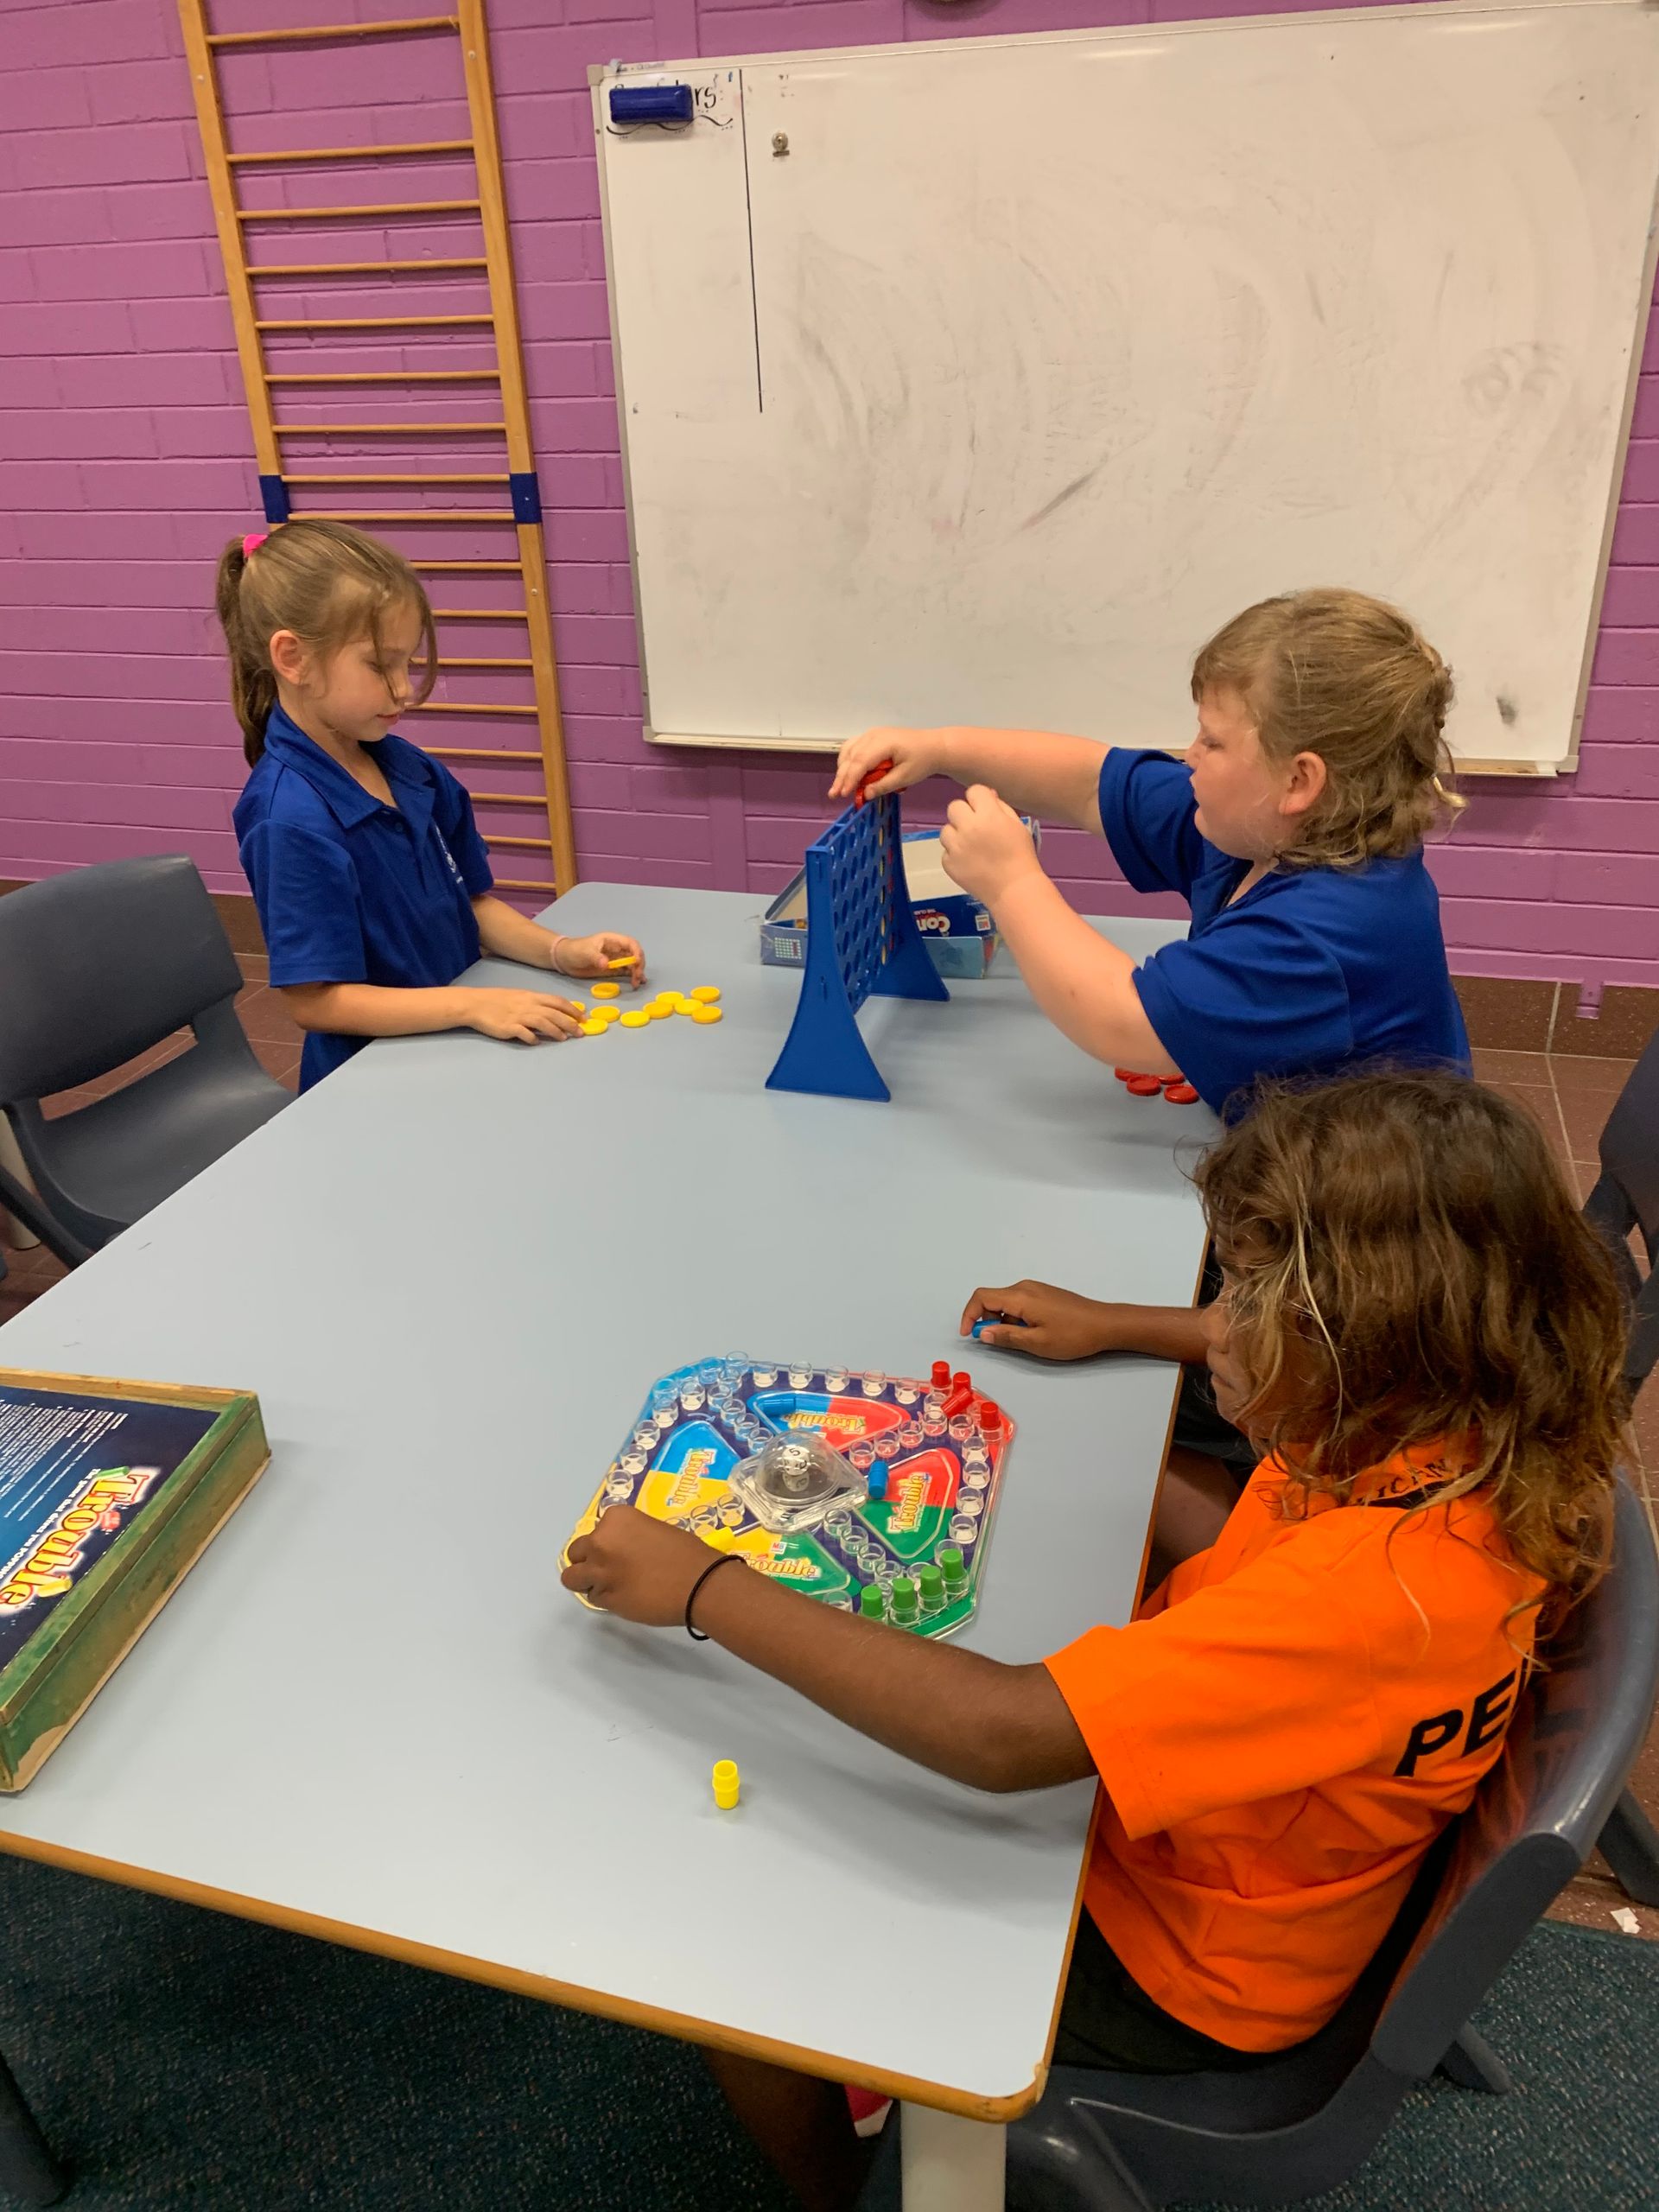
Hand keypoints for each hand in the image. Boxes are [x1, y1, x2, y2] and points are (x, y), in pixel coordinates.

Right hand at [460, 987, 586, 1043]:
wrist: (475, 1003)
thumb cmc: (497, 1000)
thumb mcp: (519, 997)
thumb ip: (536, 1004)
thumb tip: (553, 1013)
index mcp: (531, 996)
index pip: (557, 1001)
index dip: (572, 1010)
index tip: (583, 1018)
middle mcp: (528, 1005)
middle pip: (554, 1013)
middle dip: (570, 1023)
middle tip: (580, 1033)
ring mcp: (518, 1016)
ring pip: (543, 1022)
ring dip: (556, 1031)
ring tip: (563, 1038)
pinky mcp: (509, 1027)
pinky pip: (524, 1033)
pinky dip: (533, 1038)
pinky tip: (537, 1042)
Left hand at [551, 931, 644, 988]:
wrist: (565, 959)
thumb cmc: (575, 950)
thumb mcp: (585, 952)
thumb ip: (596, 957)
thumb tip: (607, 964)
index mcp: (612, 940)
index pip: (630, 943)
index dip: (637, 952)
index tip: (637, 963)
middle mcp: (617, 949)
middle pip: (634, 954)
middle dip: (639, 965)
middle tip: (637, 977)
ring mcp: (615, 959)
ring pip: (632, 964)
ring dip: (637, 972)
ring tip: (637, 983)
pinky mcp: (612, 969)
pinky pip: (626, 972)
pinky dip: (632, 976)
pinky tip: (636, 983)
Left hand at [562, 1505, 724, 1625]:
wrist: (698, 1583)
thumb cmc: (686, 1553)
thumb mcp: (654, 1530)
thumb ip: (630, 1537)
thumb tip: (622, 1551)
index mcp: (616, 1518)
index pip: (596, 1530)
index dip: (606, 1542)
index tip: (621, 1550)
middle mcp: (601, 1542)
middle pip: (576, 1552)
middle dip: (589, 1560)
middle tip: (610, 1569)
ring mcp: (599, 1571)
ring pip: (573, 1578)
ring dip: (588, 1581)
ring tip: (609, 1586)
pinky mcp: (604, 1598)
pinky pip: (594, 1598)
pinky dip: (605, 1598)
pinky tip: (625, 1597)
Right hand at [828, 727, 949, 803]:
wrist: (933, 746)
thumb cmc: (922, 761)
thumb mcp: (905, 777)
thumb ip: (883, 785)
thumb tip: (865, 795)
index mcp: (883, 743)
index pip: (860, 761)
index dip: (850, 779)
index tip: (844, 794)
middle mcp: (873, 735)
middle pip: (850, 756)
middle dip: (841, 776)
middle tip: (834, 795)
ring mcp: (871, 734)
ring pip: (848, 750)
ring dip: (842, 769)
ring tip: (840, 787)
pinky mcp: (871, 737)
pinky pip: (853, 747)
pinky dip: (848, 761)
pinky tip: (848, 774)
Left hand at [939, 786, 1042, 906]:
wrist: (1014, 889)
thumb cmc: (1021, 855)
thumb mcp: (1017, 825)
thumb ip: (1001, 806)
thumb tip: (987, 795)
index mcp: (988, 815)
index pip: (974, 791)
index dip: (980, 799)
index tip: (985, 808)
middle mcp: (968, 827)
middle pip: (954, 807)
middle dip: (965, 813)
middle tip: (976, 827)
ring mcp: (956, 847)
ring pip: (946, 829)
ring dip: (957, 834)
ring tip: (972, 847)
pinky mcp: (949, 863)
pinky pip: (946, 851)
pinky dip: (956, 855)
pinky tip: (970, 862)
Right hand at [960, 1280, 1124, 1360]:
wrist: (1105, 1324)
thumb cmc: (1073, 1335)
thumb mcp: (1036, 1342)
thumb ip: (1006, 1336)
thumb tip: (983, 1333)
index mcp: (1020, 1297)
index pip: (981, 1297)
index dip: (969, 1315)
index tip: (969, 1335)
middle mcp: (1025, 1288)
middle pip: (992, 1299)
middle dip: (987, 1321)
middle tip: (998, 1342)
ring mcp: (1036, 1289)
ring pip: (1006, 1302)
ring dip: (1003, 1321)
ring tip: (1022, 1340)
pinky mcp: (1044, 1295)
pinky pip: (1019, 1303)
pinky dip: (1015, 1317)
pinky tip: (1032, 1332)